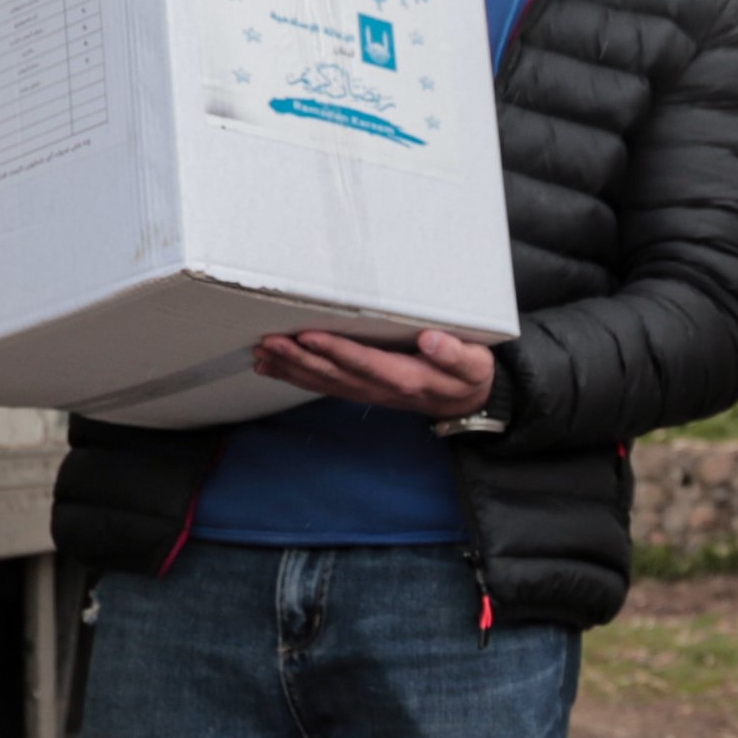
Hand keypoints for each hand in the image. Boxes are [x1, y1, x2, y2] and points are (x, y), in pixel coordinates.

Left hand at [249, 328, 495, 416]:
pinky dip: (297, 376)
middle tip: (270, 343)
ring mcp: (370, 393)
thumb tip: (431, 339)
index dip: (338, 351)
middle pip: (336, 376)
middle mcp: (384, 390)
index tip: (310, 336)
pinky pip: (325, 386)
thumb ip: (455, 354)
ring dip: (292, 369)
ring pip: (325, 383)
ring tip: (262, 354)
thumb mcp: (475, 363)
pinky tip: (273, 367)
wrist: (468, 402)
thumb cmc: (470, 375)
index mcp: (410, 379)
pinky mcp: (363, 391)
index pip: (368, 364)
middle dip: (301, 359)